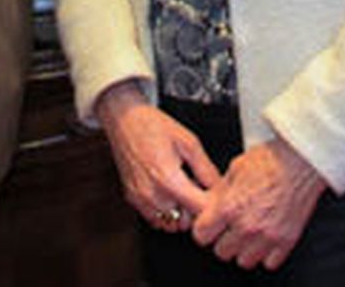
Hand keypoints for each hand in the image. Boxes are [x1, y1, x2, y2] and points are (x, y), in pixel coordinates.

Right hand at [94, 81, 217, 230]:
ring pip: (170, 225)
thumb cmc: (153, 126)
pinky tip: (170, 194)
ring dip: (181, 214)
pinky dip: (166, 213)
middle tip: (200, 191)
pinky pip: (155, 219)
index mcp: (168, 179)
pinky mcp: (132, 200)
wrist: (125, 121)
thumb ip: (206, 168)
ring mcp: (140, 200)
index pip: (199, 209)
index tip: (217, 197)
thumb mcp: (188, 142)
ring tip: (184, 191)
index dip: (213, 206)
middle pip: (185, 222)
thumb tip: (219, 187)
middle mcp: (152, 195)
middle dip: (197, 210)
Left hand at [191, 137, 326, 270]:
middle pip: (221, 252)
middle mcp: (247, 226)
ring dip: (244, 249)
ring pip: (244, 261)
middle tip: (230, 226)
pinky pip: (269, 263)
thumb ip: (219, 193)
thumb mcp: (235, 168)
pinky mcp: (287, 241)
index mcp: (230, 207)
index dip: (204, 228)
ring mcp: (268, 236)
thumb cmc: (271, 159)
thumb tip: (207, 206)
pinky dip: (266, 253)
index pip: (201, 236)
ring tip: (249, 232)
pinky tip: (265, 237)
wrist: (302, 160)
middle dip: (223, 239)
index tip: (210, 224)